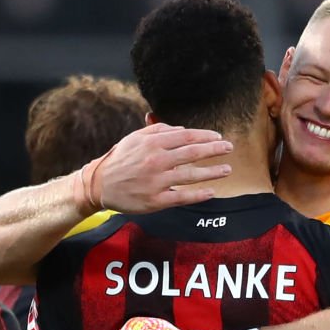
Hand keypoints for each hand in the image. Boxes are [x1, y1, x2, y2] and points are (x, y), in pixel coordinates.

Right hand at [97, 123, 232, 212]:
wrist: (100, 184)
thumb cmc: (120, 159)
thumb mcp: (135, 138)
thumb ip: (158, 131)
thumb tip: (182, 130)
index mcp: (152, 143)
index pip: (186, 137)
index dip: (205, 136)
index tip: (218, 136)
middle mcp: (157, 161)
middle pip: (193, 153)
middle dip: (214, 150)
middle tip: (229, 148)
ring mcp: (157, 182)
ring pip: (191, 175)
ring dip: (212, 172)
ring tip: (226, 169)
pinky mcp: (156, 200)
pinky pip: (182, 197)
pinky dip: (198, 194)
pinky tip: (211, 192)